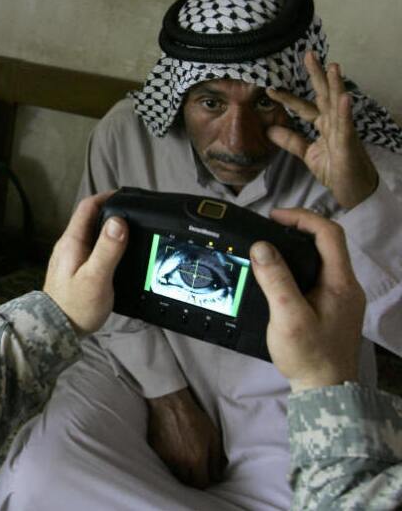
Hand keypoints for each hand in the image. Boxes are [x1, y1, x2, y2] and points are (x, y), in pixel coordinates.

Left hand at [43, 191, 127, 334]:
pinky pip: (91, 248)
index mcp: (71, 242)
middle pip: (90, 218)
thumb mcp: (96, 277)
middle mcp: (68, 245)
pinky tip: (118, 253)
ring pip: (91, 234)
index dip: (107, 197)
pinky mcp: (74, 269)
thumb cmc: (76, 306)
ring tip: (131, 230)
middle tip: (135, 212)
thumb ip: (107, 249)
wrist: (57, 331)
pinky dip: (106, 244)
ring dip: (109, 229)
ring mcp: (70, 257)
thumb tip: (118, 221)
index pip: (87, 207)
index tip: (128, 196)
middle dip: (111, 211)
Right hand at [146, 388, 224, 487]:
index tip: (206, 477)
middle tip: (196, 470)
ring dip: (181, 472)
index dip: (205, 482)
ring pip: (175, 474)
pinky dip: (170, 461)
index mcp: (197, 460)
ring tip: (185, 460)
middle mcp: (181, 462)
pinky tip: (173, 450)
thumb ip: (216, 459)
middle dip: (193, 479)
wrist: (170, 403)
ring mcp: (166, 457)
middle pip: (187, 482)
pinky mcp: (156, 450)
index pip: (201, 484)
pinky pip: (164, 462)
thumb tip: (218, 476)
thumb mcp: (213, 436)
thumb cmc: (194, 417)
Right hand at [250, 207, 364, 391]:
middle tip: (269, 229)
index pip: (329, 234)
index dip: (302, 218)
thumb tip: (262, 247)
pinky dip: (300, 265)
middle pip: (328, 243)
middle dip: (298, 229)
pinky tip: (280, 275)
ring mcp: (342, 298)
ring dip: (298, 247)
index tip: (274, 217)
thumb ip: (275, 280)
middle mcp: (346, 286)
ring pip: (323, 259)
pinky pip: (319, 275)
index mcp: (341, 283)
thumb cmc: (310, 356)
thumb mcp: (288, 317)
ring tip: (270, 248)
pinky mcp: (334, 308)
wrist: (326, 390)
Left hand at [266, 51, 377, 208]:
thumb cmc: (336, 170)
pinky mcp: (349, 144)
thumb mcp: (307, 153)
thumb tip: (270, 130)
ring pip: (339, 104)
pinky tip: (344, 97)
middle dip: (317, 75)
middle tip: (309, 55)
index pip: (304, 107)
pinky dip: (346, 111)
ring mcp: (344, 132)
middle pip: (324, 96)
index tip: (271, 89)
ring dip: (336, 85)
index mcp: (324, 125)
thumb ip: (291, 141)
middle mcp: (335, 123)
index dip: (288, 98)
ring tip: (332, 66)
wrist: (353, 191)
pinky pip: (347, 126)